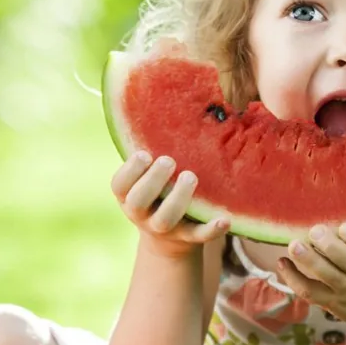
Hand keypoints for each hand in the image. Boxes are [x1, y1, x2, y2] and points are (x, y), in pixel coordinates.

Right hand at [110, 151, 228, 258]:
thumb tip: (159, 106)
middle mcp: (141, 214)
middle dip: (152, 180)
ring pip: (166, 219)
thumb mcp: (146, 177)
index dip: (129, 170)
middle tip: (169, 161)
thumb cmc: (157, 191)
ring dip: (178, 198)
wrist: (167, 237)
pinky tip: (226, 219)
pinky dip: (211, 229)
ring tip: (191, 176)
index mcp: (128, 196)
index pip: (119, 185)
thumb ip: (149, 157)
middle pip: (139, 201)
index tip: (145, 154)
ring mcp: (164, 228)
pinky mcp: (187, 238)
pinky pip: (199, 236)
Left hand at [277, 223, 345, 334]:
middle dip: (330, 246)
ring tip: (294, 245)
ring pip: (328, 277)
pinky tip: (282, 262)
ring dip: (309, 260)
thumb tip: (335, 206)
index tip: (344, 226)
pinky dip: (294, 278)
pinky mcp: (331, 303)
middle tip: (314, 231)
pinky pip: (310, 292)